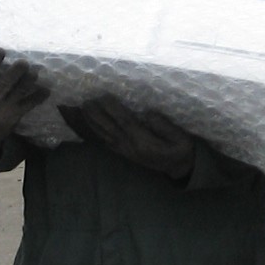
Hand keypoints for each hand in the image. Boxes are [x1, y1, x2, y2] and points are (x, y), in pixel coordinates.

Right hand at [0, 49, 49, 158]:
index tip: (1, 51)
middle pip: (5, 85)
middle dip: (15, 74)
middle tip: (24, 62)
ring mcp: (3, 111)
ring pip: (18, 95)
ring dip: (28, 83)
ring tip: (37, 72)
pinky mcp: (13, 118)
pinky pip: (27, 107)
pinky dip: (37, 99)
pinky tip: (47, 90)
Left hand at [59, 94, 195, 181]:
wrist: (179, 168)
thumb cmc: (181, 150)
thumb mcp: (181, 138)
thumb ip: (165, 126)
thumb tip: (149, 113)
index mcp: (144, 142)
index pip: (125, 122)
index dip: (113, 109)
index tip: (104, 96)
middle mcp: (131, 147)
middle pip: (110, 128)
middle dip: (97, 114)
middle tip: (86, 101)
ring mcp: (126, 151)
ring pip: (105, 135)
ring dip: (93, 122)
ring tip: (83, 109)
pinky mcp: (124, 153)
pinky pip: (107, 142)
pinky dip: (97, 132)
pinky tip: (90, 124)